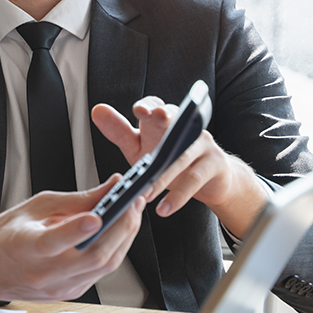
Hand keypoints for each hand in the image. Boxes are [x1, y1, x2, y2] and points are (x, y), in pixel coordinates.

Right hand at [0, 177, 146, 301]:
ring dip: (125, 237)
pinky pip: (101, 271)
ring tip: (132, 212)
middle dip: (121, 228)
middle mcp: (43, 273)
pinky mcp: (72, 292)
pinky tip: (119, 231)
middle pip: (93, 257)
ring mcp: (60, 287)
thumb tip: (111, 187)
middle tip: (132, 202)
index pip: (54, 242)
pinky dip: (115, 249)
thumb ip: (77, 199)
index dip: (76, 230)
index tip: (96, 216)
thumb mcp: (36, 206)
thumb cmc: (8, 235)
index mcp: (25, 248)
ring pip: (104, 266)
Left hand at [92, 97, 268, 237]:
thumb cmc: (169, 161)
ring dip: (162, 176)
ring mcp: (202, 143)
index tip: (139, 110)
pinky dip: (178, 196)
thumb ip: (119, 131)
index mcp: (163, 120)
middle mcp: (185, 126)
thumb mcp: (140, 148)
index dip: (149, 105)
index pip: (156, 104)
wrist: (210, 182)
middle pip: (175, 118)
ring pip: (180, 157)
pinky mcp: (214, 164)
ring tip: (145, 193)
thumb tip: (97, 111)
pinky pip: (195, 179)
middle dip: (164, 116)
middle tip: (153, 117)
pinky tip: (164, 208)